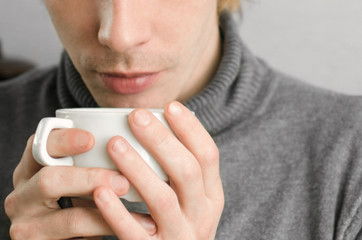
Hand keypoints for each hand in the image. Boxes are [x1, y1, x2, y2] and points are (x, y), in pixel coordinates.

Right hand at [4, 129, 137, 238]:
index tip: (91, 139)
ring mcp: (28, 225)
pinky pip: (79, 239)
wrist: (63, 238)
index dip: (63, 140)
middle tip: (122, 181)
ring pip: (71, 218)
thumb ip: (86, 161)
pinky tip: (126, 228)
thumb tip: (126, 141)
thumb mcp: (71, 179)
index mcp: (30, 170)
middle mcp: (22, 196)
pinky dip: (105, 231)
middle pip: (49, 180)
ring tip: (136, 212)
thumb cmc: (72, 202)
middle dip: (90, 178)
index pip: (38, 146)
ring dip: (107, 213)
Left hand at [93, 101, 224, 239]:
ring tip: (114, 143)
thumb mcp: (190, 199)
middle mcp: (202, 216)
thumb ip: (180, 171)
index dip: (191, 128)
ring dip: (137, 168)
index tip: (170, 106)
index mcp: (211, 196)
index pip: (208, 155)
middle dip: (162, 140)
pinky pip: (135, 234)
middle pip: (187, 171)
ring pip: (162, 199)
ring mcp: (180, 237)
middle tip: (136, 116)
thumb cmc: (175, 223)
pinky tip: (101, 192)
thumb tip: (159, 125)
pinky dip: (118, 212)